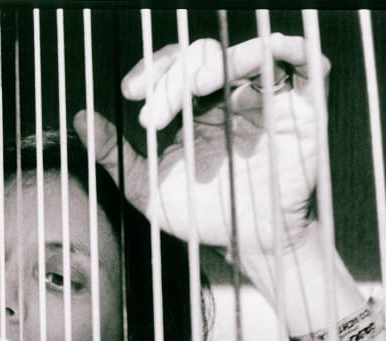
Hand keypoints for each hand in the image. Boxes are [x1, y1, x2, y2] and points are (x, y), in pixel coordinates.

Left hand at [75, 34, 326, 263]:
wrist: (248, 247)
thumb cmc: (203, 218)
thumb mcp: (147, 189)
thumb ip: (112, 154)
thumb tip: (79, 120)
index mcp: (197, 106)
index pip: (175, 64)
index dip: (153, 69)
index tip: (130, 93)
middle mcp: (232, 95)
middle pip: (204, 55)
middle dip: (173, 78)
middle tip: (153, 117)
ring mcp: (268, 99)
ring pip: (246, 52)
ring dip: (216, 63)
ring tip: (195, 91)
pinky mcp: (305, 108)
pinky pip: (306, 62)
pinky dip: (289, 49)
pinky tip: (265, 57)